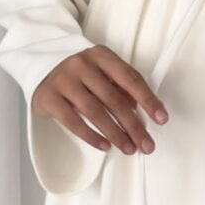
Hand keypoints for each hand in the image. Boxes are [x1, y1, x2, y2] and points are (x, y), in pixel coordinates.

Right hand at [33, 45, 166, 157]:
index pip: (130, 79)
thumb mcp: (103, 73)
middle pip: (114, 99)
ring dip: (116, 134)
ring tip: (129, 149)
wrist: (42, 69)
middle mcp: (82, 65)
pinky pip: (73, 121)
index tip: (161, 119)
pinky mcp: (49, 97)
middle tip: (147, 145)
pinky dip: (91, 136)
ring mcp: (64, 80)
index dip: (148, 100)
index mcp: (101, 56)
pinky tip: (105, 146)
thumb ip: (122, 89)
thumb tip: (145, 113)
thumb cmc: (82, 75)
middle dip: (133, 125)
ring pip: (95, 112)